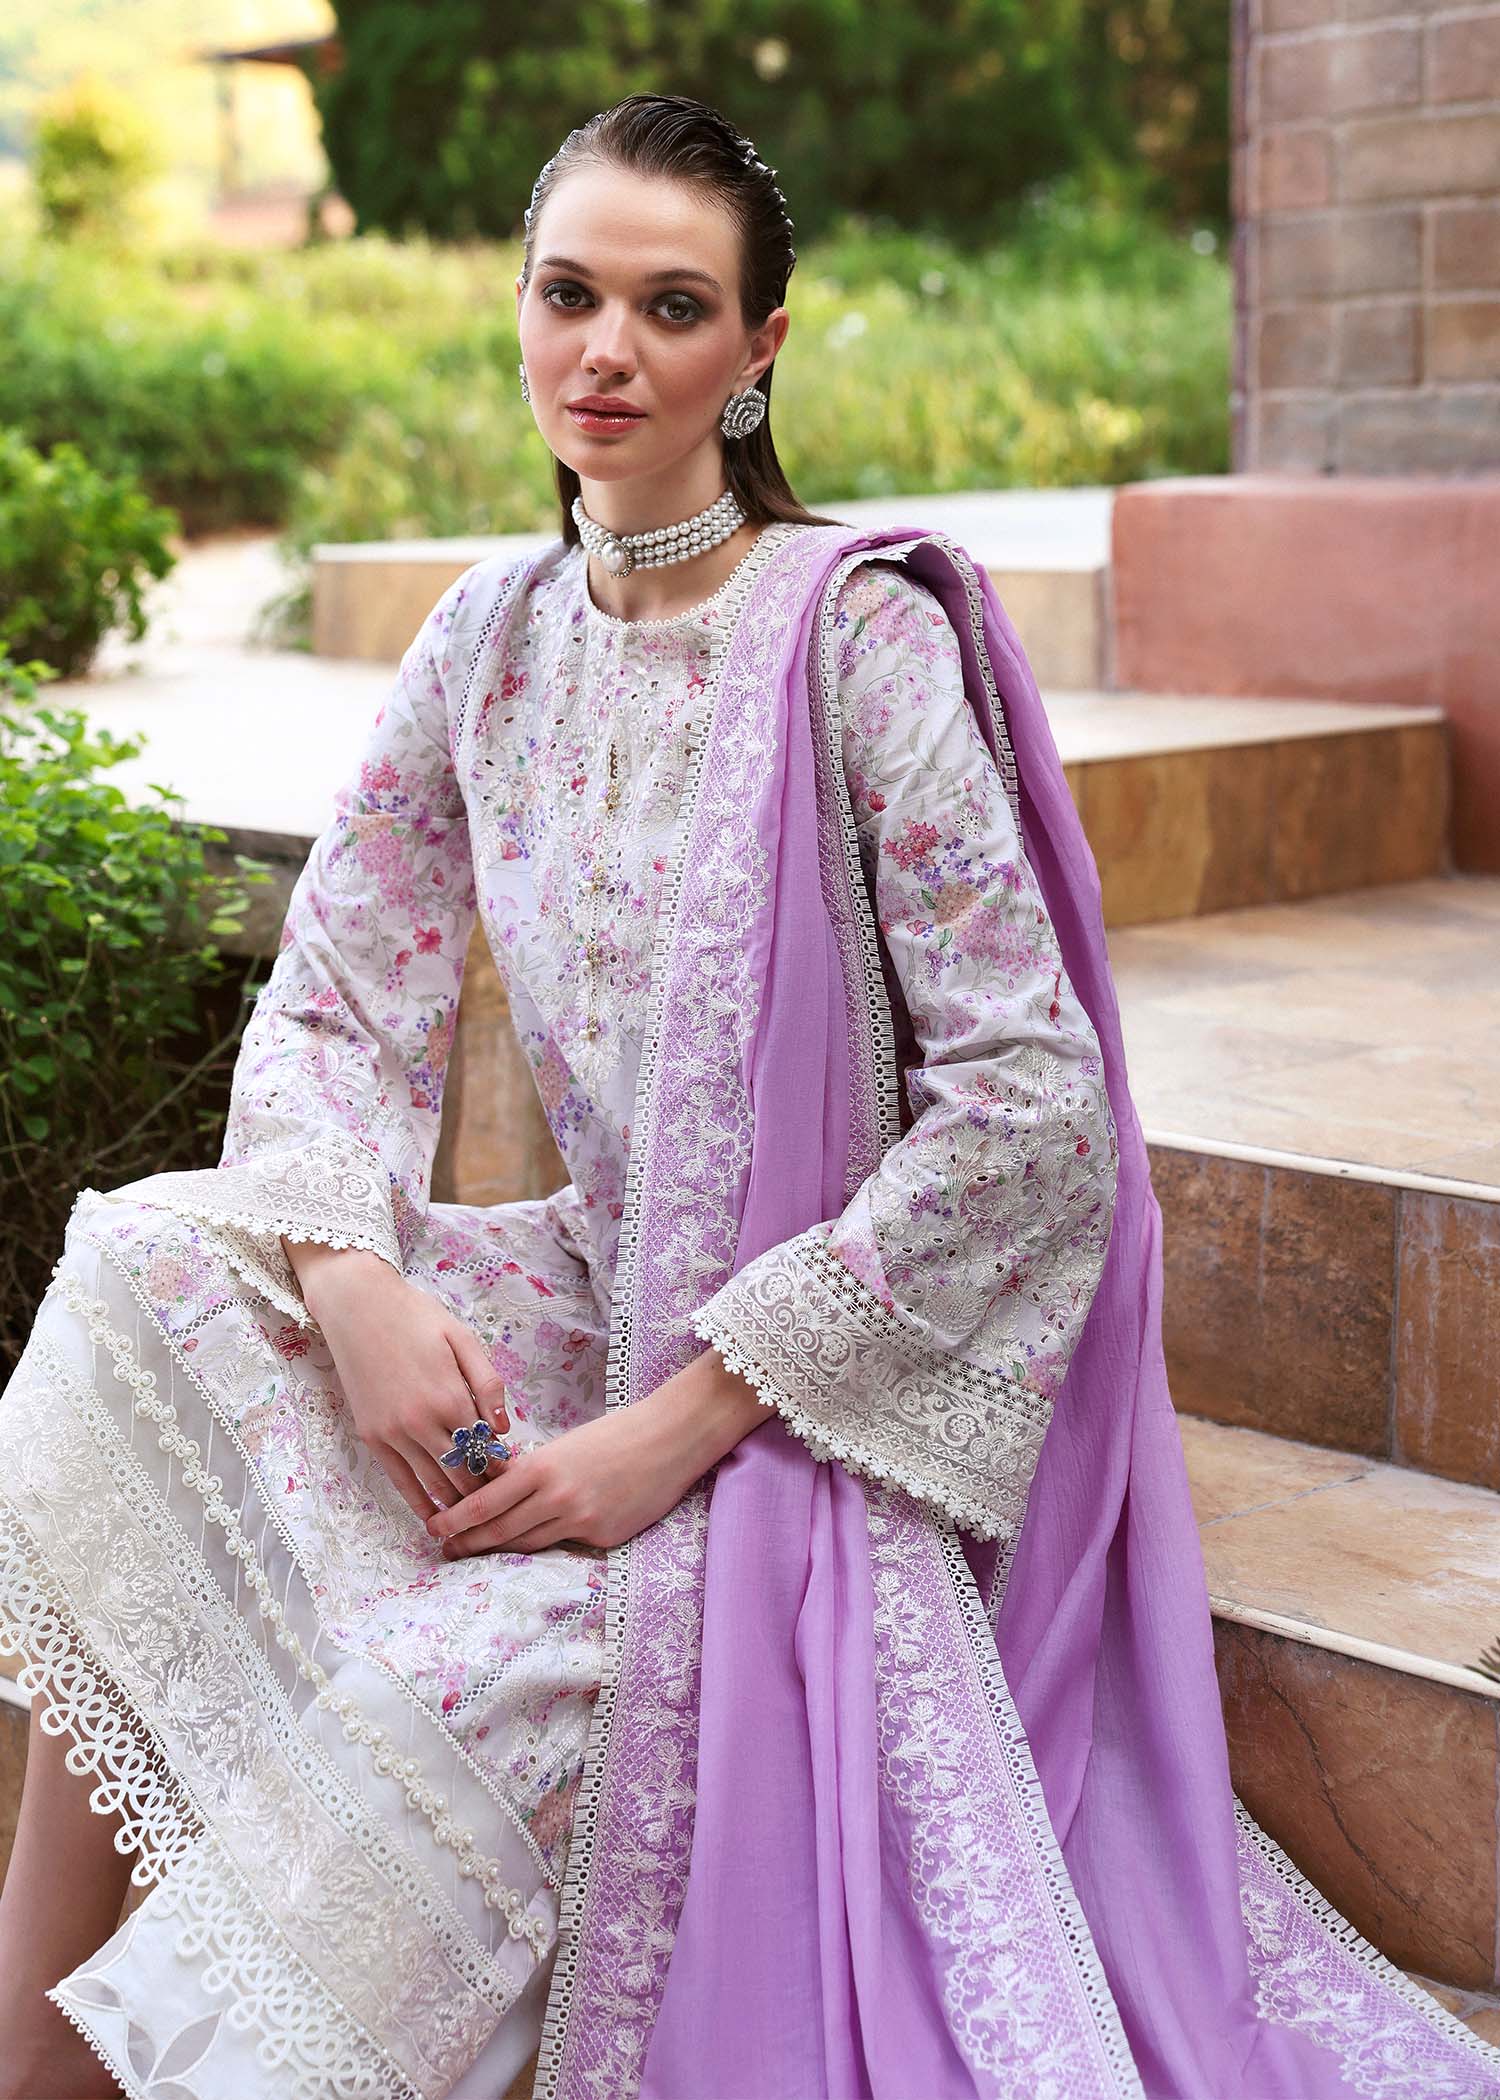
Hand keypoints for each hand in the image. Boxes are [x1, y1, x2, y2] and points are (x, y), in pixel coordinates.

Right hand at [282, 1241, 510, 1521]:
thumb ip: (487, 1385)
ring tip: (475, 1517)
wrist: (358, 1308)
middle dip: (485, 1491)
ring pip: (433, 1484)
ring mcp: (393, 1433)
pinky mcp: (372, 1438)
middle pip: (462, 1474)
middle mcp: (422, 1423)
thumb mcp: (463, 1340)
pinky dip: (419, 1502)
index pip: (486, 1451)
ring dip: (457, 1503)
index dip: (504, 1470)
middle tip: (501, 1503)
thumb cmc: (416, 1318)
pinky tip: (434, 1517)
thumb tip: (503, 1430)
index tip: (517, 1480)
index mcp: (451, 1398)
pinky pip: (399, 1481)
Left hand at [426, 1345, 770, 1556]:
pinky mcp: (603, 1537)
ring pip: (527, 1545)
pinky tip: (533, 1543)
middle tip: (444, 1549)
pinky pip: (565, 1545)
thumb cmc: (616, 1434)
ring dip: (498, 1551)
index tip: (433, 1527)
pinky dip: (547, 1543)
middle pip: (499, 1532)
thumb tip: (501, 1492)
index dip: (454, 1520)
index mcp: (541, 1468)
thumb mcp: (565, 1446)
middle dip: (467, 1543)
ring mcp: (581, 1521)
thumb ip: (534, 1472)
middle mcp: (556, 1499)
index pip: (484, 1503)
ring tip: (475, 1552)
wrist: (669, 1439)